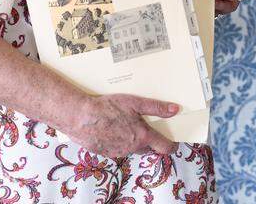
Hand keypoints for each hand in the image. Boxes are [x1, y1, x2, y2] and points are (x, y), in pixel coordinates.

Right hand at [64, 94, 179, 156]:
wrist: (80, 117)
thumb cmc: (107, 107)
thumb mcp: (134, 102)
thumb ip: (156, 107)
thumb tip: (175, 109)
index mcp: (142, 136)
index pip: (164, 147)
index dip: (171, 146)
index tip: (173, 143)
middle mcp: (132, 148)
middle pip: (148, 149)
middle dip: (151, 142)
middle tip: (148, 129)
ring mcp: (119, 152)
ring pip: (132, 150)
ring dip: (134, 142)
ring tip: (126, 126)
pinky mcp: (107, 153)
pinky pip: (118, 150)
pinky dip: (119, 142)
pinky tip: (112, 130)